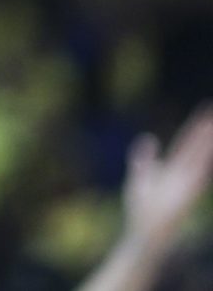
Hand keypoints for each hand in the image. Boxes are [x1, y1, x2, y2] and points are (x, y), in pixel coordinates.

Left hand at [122, 104, 212, 259]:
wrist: (143, 234)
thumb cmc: (141, 210)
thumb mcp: (139, 177)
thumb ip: (143, 158)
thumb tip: (148, 138)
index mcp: (172, 169)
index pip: (186, 143)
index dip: (195, 129)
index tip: (204, 112)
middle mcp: (182, 175)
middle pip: (195, 147)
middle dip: (205, 131)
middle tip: (212, 111)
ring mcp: (185, 185)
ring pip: (199, 159)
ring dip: (206, 144)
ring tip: (212, 125)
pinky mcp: (185, 197)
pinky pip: (197, 178)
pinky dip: (203, 166)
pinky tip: (207, 155)